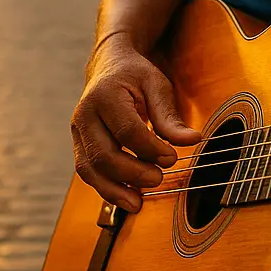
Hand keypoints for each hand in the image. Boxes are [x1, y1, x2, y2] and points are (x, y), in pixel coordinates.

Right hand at [71, 33, 199, 212]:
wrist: (108, 66)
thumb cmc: (134, 75)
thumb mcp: (157, 86)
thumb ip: (170, 116)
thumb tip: (193, 140)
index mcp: (105, 95)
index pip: (126, 130)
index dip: (150, 149)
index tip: (172, 157)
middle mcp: (84, 114)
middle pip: (103, 154)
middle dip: (132, 173)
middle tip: (158, 179)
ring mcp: (77, 132)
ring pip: (89, 169)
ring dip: (114, 190)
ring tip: (138, 203)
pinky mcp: (79, 145)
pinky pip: (88, 173)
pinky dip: (105, 188)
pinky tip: (126, 198)